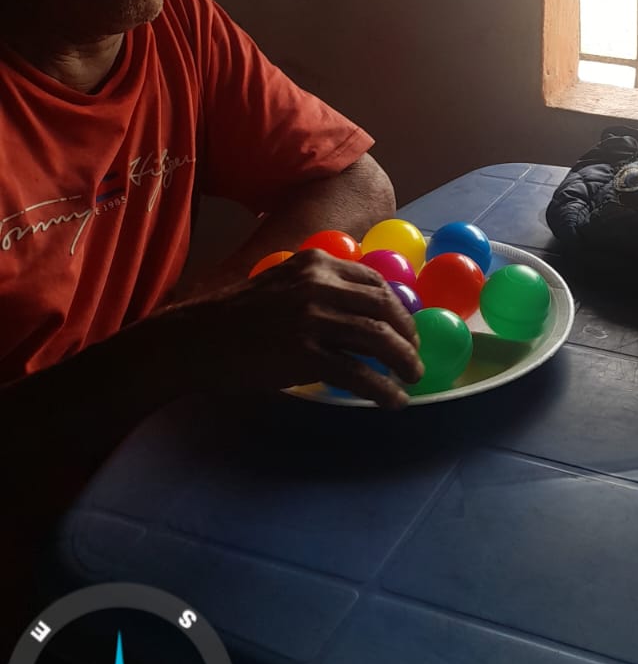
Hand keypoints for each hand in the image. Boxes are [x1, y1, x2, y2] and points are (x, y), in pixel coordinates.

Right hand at [172, 250, 423, 406]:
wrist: (194, 340)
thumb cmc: (234, 318)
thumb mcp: (280, 285)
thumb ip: (317, 289)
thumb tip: (357, 312)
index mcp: (316, 264)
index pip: (373, 279)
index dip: (397, 305)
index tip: (406, 324)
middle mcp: (319, 285)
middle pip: (384, 306)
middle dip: (408, 332)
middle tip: (415, 354)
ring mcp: (313, 318)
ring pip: (377, 338)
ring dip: (404, 360)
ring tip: (413, 377)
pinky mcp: (306, 353)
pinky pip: (358, 373)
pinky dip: (382, 388)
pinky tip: (392, 400)